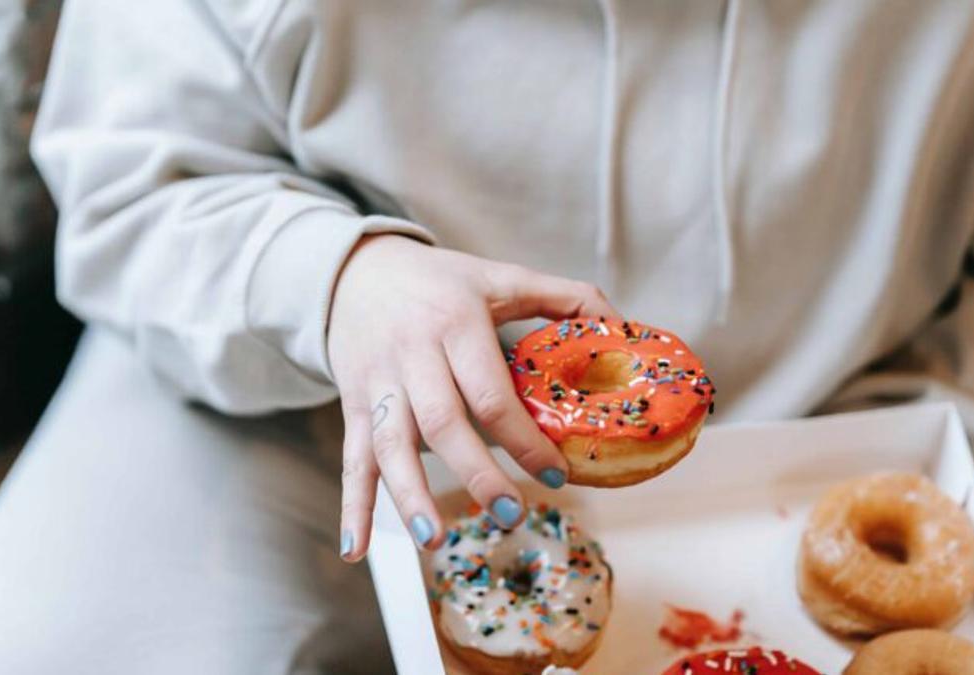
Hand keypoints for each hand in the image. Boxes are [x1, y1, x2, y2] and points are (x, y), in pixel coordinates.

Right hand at [329, 235, 618, 560]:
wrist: (357, 272)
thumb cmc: (440, 282)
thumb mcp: (499, 277)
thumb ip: (562, 296)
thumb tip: (622, 326)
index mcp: (456, 325)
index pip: (491, 391)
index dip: (525, 437)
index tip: (557, 473)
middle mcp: (412, 356)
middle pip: (441, 422)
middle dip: (476, 472)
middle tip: (511, 513)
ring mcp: (378, 384)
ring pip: (389, 445)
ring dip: (410, 495)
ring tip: (434, 538)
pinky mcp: (353, 405)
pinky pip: (352, 459)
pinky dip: (353, 506)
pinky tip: (358, 549)